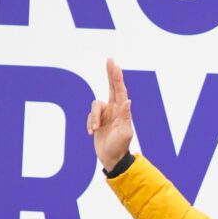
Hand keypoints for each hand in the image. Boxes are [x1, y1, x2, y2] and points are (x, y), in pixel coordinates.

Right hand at [85, 58, 133, 172]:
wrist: (111, 159)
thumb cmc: (119, 147)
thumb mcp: (124, 133)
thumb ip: (125, 116)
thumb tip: (128, 101)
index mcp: (122, 111)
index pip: (120, 91)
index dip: (117, 77)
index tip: (115, 65)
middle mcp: (114, 109)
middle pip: (111, 87)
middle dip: (110, 74)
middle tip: (109, 60)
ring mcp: (105, 115)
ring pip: (94, 106)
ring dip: (92, 118)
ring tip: (94, 130)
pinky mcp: (96, 121)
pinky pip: (89, 117)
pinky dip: (89, 124)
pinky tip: (92, 133)